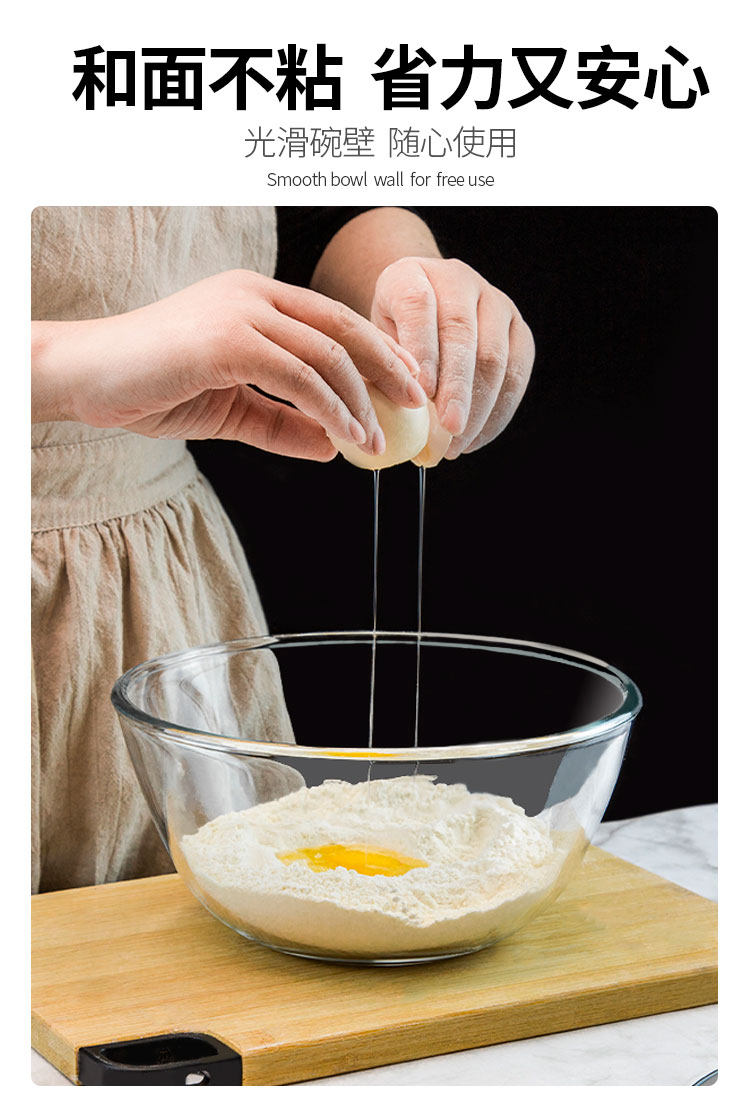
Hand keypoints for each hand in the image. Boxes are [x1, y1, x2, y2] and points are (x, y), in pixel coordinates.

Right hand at [32, 270, 424, 461]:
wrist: (87, 379)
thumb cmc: (152, 386)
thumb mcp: (231, 409)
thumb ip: (282, 423)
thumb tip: (333, 446)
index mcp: (255, 296)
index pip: (331, 317)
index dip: (376, 349)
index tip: (405, 383)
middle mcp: (254, 293)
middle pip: (342, 326)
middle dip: (388, 366)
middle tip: (416, 405)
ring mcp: (241, 311)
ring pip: (327, 354)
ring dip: (361, 401)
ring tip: (378, 440)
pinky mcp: (228, 339)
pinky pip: (300, 377)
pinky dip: (332, 409)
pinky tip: (348, 437)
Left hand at [371, 257, 534, 458]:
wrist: (423, 306)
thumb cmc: (391, 332)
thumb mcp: (374, 338)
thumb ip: (384, 366)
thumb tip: (395, 413)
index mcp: (411, 275)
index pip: (418, 308)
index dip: (422, 352)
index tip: (420, 394)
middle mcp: (458, 280)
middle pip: (462, 334)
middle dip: (457, 388)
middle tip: (448, 429)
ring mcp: (494, 302)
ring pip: (496, 356)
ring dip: (479, 407)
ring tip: (458, 444)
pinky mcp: (518, 329)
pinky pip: (517, 373)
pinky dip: (498, 412)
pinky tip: (476, 438)